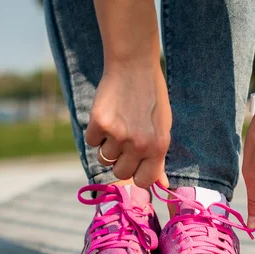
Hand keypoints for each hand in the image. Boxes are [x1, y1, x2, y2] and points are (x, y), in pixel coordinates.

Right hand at [85, 62, 170, 187]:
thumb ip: (159, 158)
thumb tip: (163, 185)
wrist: (134, 67)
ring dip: (107, 146)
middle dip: (120, 162)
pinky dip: (95, 133)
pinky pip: (91, 142)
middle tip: (124, 141)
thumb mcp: (163, 128)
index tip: (135, 165)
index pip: (144, 181)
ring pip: (104, 158)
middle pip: (120, 173)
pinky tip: (106, 116)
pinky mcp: (99, 123)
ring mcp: (118, 135)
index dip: (137, 175)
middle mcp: (139, 144)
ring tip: (117, 124)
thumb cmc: (151, 99)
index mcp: (158, 147)